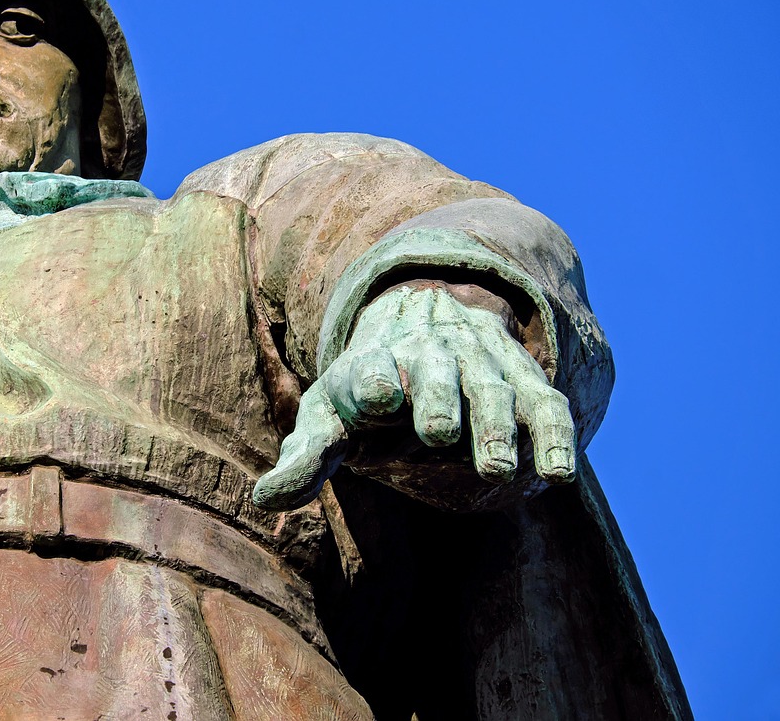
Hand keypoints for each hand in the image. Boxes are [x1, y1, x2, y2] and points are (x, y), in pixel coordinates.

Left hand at [253, 285, 574, 510]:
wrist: (423, 319)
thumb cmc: (365, 390)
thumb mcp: (329, 416)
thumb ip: (305, 457)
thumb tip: (263, 499)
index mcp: (372, 364)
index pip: (370, 369)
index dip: (372, 380)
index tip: (375, 396)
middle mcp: (427, 356)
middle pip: (435, 373)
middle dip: (437, 398)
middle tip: (438, 432)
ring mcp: (479, 364)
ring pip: (490, 389)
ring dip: (495, 426)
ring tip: (495, 470)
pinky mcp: (521, 378)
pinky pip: (543, 403)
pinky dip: (554, 435)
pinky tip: (557, 475)